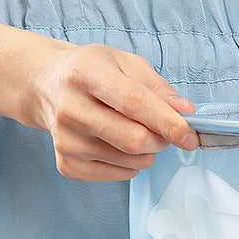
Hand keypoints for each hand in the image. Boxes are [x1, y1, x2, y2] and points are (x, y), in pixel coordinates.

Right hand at [30, 42, 199, 181]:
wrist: (47, 85)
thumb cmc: (93, 73)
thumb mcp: (125, 64)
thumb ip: (158, 88)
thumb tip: (185, 112)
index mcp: (84, 73)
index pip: (134, 103)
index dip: (168, 122)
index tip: (191, 136)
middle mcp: (70, 108)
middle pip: (135, 140)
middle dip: (161, 139)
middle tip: (162, 130)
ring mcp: (66, 140)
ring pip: (133, 161)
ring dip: (148, 152)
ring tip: (134, 131)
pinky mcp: (67, 164)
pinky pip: (121, 175)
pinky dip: (131, 164)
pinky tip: (116, 144)